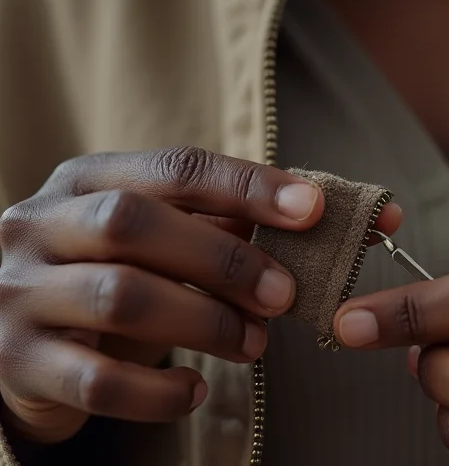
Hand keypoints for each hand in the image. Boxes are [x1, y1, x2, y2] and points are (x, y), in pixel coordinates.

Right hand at [0, 147, 400, 444]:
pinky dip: (157, 390)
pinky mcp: (17, 362)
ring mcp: (20, 292)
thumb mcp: (155, 234)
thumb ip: (219, 220)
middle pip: (136, 222)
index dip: (248, 185)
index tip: (312, 209)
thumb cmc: (110, 268)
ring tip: (253, 342)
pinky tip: (195, 389)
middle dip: (224, 258)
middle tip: (285, 293)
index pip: (176, 166)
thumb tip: (311, 217)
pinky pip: (96, 380)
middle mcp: (43, 223)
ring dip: (204, 321)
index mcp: (88, 177)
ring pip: (120, 296)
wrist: (16, 331)